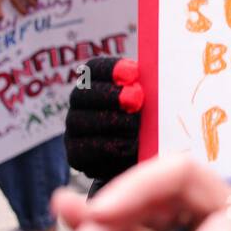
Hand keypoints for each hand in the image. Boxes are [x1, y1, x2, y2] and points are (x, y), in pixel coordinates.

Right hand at [52, 155, 230, 230]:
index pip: (230, 229)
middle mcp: (230, 210)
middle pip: (181, 179)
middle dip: (135, 195)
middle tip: (95, 223)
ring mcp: (195, 224)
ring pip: (148, 201)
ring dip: (108, 214)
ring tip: (73, 230)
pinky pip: (132, 229)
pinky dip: (100, 225)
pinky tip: (67, 213)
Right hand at [65, 57, 143, 183]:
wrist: (144, 160)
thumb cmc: (152, 124)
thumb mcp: (154, 105)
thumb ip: (151, 90)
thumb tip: (155, 80)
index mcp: (97, 83)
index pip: (94, 69)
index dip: (111, 69)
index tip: (134, 73)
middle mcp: (80, 105)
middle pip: (82, 94)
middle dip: (110, 95)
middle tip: (136, 99)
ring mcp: (74, 130)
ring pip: (79, 121)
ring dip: (109, 121)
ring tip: (134, 126)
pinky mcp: (76, 156)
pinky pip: (83, 149)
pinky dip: (106, 147)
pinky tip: (127, 146)